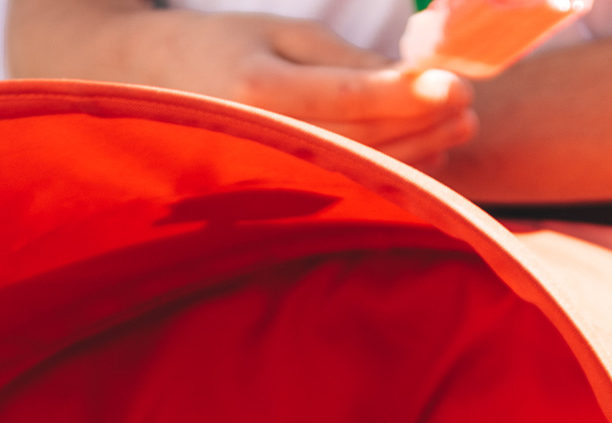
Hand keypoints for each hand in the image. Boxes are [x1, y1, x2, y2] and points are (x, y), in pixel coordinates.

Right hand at [14, 5, 476, 164]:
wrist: (141, 88)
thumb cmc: (216, 49)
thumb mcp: (276, 35)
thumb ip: (340, 61)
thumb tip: (411, 84)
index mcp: (258, 89)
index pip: (350, 98)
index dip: (409, 94)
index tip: (456, 84)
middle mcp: (261, 140)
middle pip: (365, 140)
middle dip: (425, 124)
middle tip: (469, 104)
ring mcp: (264, 176)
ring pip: (360, 169)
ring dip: (418, 150)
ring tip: (459, 125)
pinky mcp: (271, 198)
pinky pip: (345, 186)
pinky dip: (391, 170)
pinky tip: (422, 150)